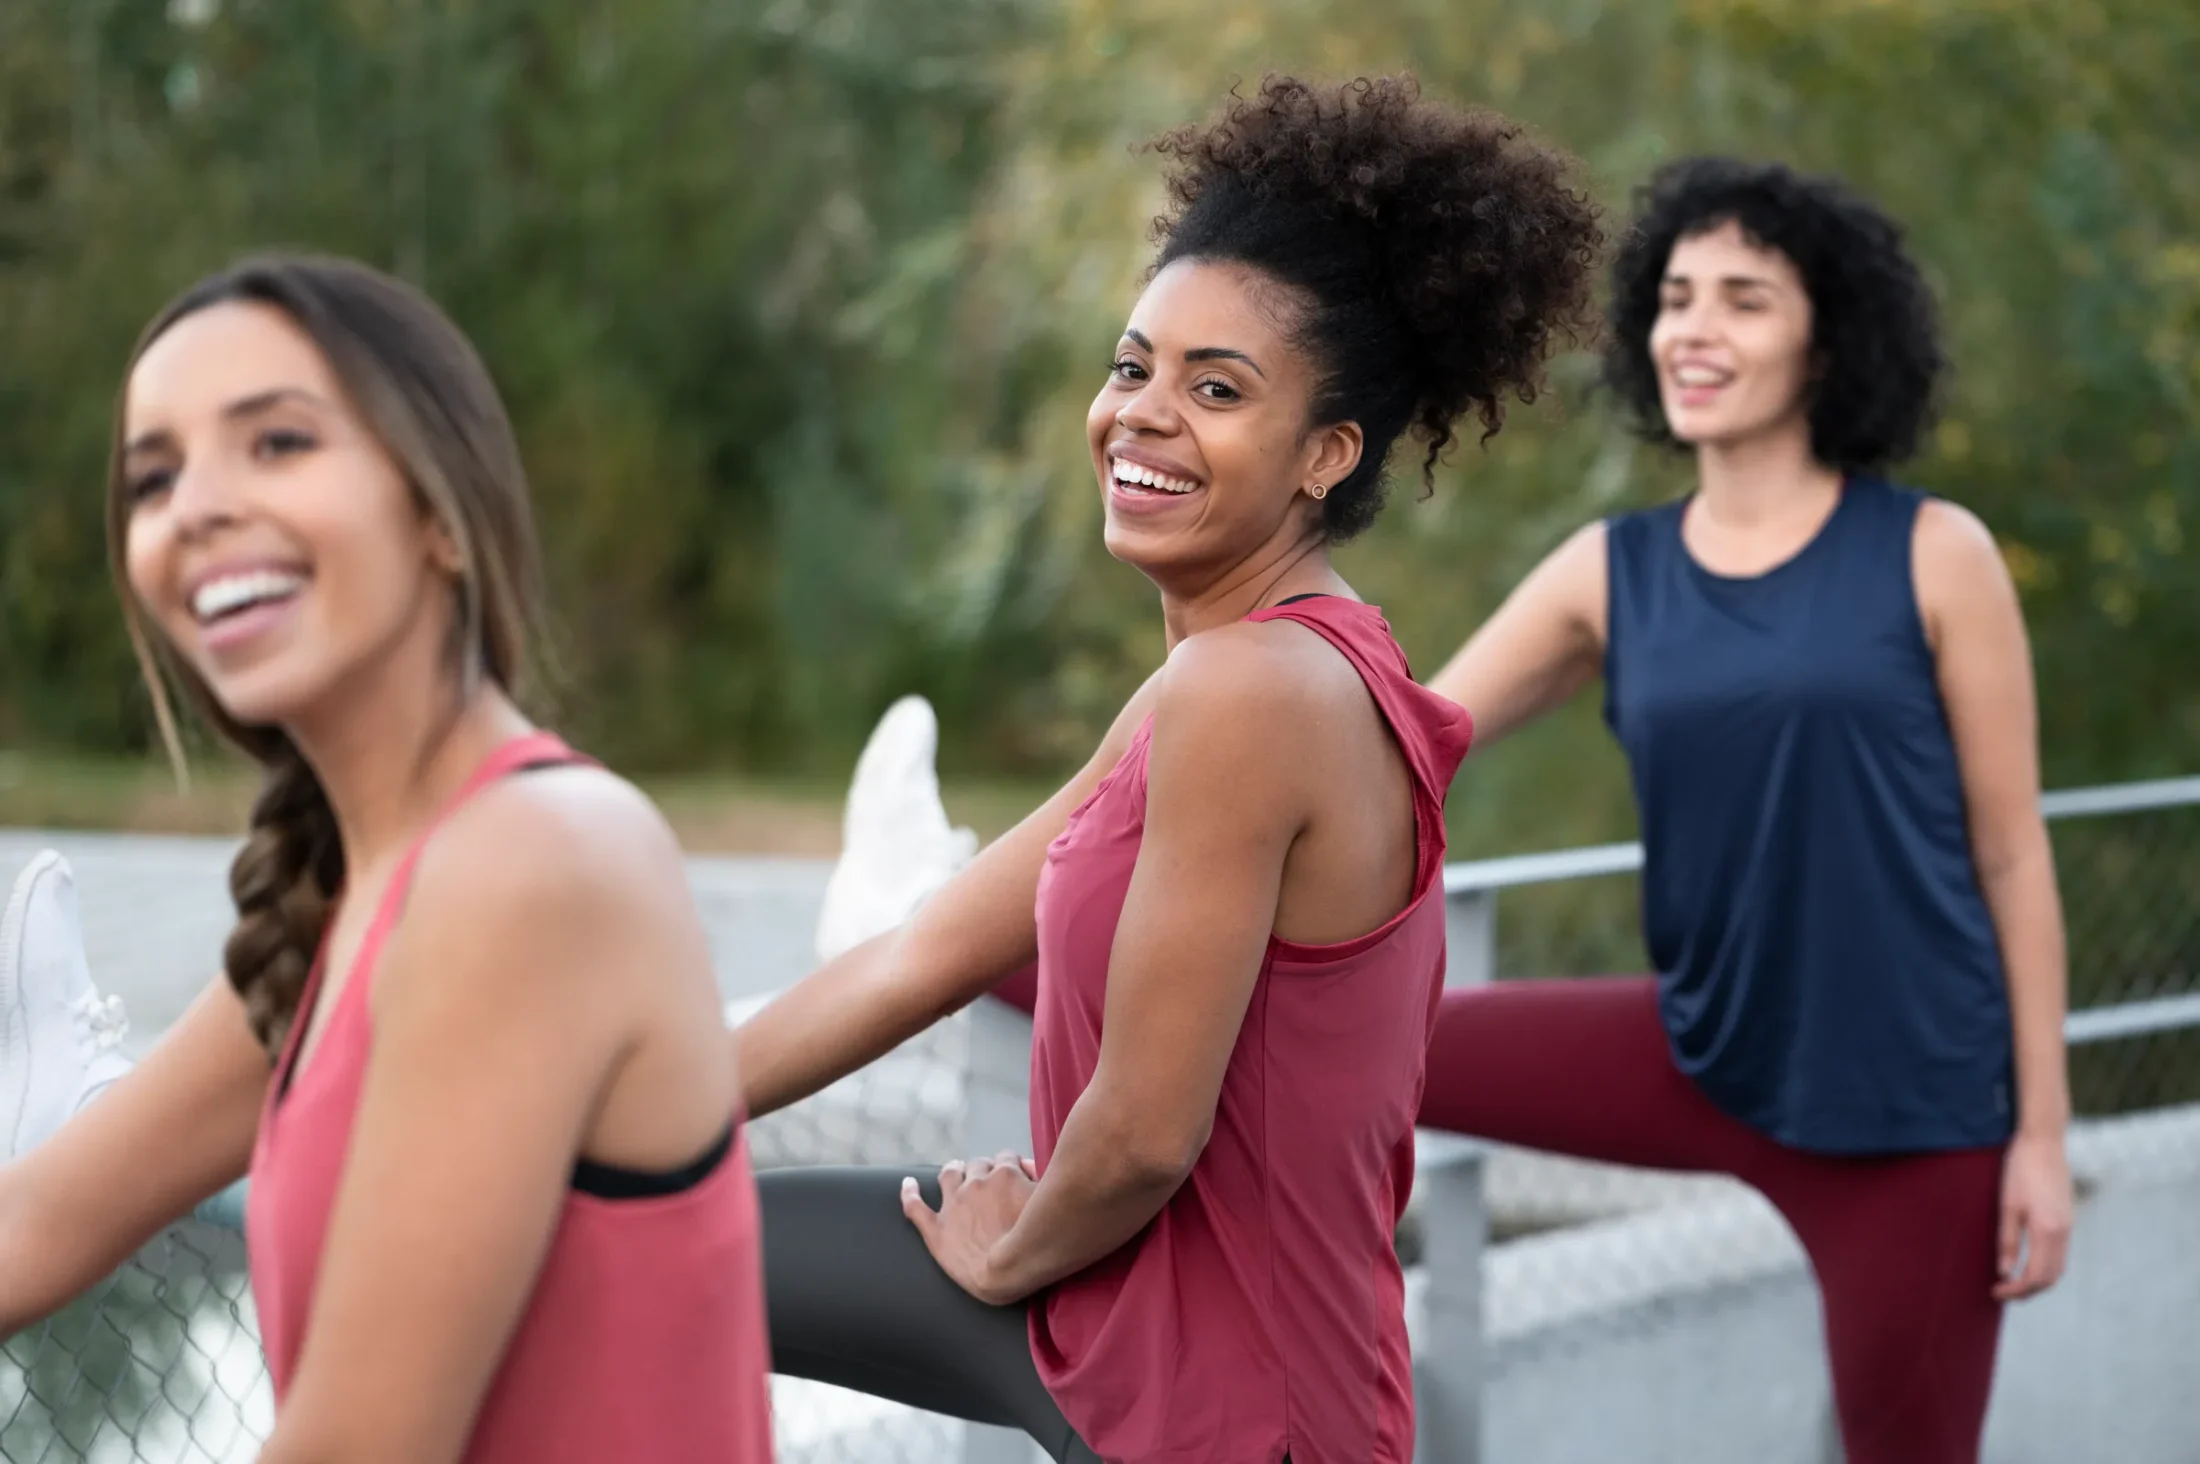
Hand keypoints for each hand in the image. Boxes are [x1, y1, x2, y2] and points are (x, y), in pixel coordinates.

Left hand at [902, 1152, 1039, 1305]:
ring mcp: (954, 1204)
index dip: (1012, 1167)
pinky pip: (915, 1206)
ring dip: (954, 1170)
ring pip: (949, 1175)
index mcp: (1005, 1175)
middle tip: (989, 1181)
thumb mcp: (1050, 1201)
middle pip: (978, 1164)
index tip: (1018, 1176)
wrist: (1010, 1271)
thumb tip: (1034, 1170)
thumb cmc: (1040, 1239)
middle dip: (984, 1170)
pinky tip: (908, 1185)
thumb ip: (1043, 1182)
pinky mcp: (937, 1230)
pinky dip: (909, 1194)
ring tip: (955, 1170)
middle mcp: (977, 1183)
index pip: (1007, 1159)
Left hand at [1994, 1129, 2073, 1300]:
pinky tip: (2028, 1263)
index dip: (2017, 1290)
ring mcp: (2069, 1226)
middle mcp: (2064, 1233)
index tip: (1996, 1292)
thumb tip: (2005, 1272)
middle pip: (2051, 1277)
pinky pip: (2061, 1253)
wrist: (2043, 1143)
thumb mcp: (2007, 1206)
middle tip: (2003, 1292)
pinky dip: (2046, 1266)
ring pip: (2059, 1267)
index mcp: (2048, 1231)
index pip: (2036, 1276)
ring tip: (2014, 1282)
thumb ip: (2007, 1241)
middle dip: (2028, 1290)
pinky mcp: (2068, 1219)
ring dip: (2038, 1280)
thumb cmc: (2020, 1170)